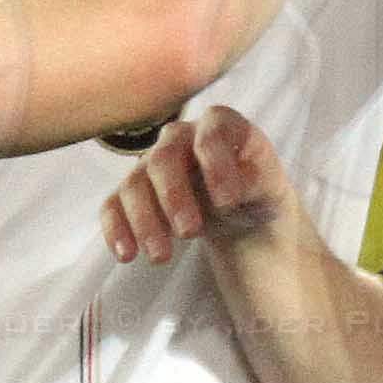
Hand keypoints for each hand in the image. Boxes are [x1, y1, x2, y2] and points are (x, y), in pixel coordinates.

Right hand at [101, 107, 294, 266]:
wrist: (241, 212)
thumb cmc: (256, 190)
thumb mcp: (269, 185)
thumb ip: (254, 182)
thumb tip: (227, 194)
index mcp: (218, 125)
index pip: (211, 134)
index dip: (216, 165)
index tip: (228, 202)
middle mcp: (179, 138)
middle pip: (163, 159)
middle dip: (173, 197)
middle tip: (190, 232)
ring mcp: (152, 162)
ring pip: (134, 184)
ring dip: (144, 221)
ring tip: (161, 257)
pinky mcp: (134, 192)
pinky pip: (114, 206)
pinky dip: (116, 229)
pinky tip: (126, 254)